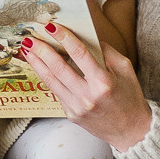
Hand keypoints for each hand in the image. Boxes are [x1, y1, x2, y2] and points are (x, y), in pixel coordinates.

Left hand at [21, 24, 151, 153]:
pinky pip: (58, 92)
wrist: (131, 131)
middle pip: (59, 68)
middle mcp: (88, 96)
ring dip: (37, 64)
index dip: (64, 38)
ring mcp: (77, 107)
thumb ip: (106, 52)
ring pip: (51, 81)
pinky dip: (48, 78)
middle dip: (42, 50)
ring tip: (28, 51)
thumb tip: (87, 36)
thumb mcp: (126, 70)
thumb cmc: (130, 98)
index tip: (52, 26)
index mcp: (103, 82)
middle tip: (30, 38)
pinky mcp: (71, 115)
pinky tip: (41, 67)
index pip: (79, 54)